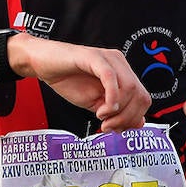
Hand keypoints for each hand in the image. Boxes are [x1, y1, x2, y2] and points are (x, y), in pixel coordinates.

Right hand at [13, 36, 149, 131]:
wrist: (42, 63)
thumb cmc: (67, 80)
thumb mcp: (96, 103)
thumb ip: (117, 112)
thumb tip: (139, 123)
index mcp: (123, 73)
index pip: (143, 98)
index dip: (133, 118)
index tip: (115, 129)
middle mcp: (120, 63)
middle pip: (140, 95)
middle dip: (127, 117)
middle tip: (108, 126)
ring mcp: (108, 58)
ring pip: (130, 88)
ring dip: (118, 111)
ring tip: (101, 117)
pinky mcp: (94, 57)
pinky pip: (111, 78)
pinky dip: (111, 98)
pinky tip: (101, 109)